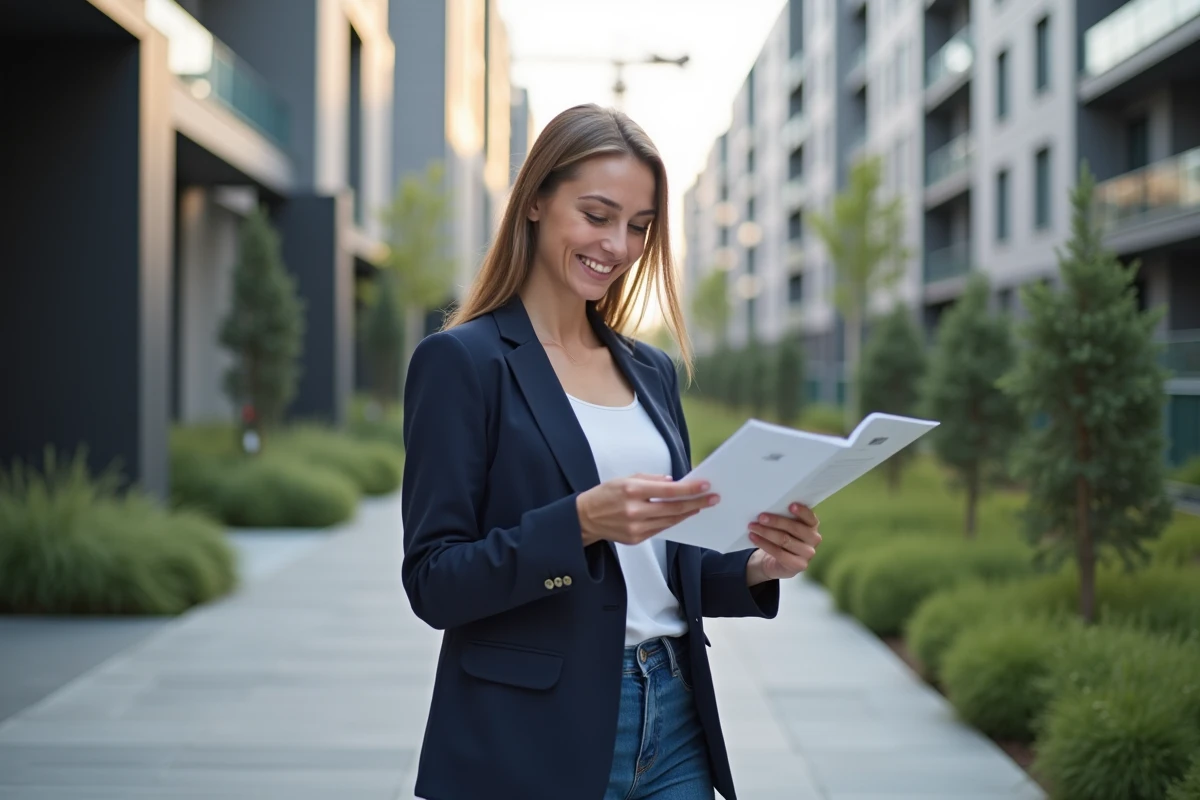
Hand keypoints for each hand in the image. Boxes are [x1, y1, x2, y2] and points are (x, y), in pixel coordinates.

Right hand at [577, 474, 718, 546]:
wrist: (585, 518)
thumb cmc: (605, 495)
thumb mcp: (625, 479)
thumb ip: (650, 479)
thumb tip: (672, 482)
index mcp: (632, 491)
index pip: (668, 490)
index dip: (689, 488)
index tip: (705, 485)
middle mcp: (635, 510)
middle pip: (674, 508)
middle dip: (697, 502)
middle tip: (713, 498)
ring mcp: (636, 527)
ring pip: (670, 520)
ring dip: (688, 512)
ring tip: (701, 505)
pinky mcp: (636, 539)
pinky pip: (661, 529)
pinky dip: (673, 520)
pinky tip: (682, 514)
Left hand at [746, 503, 820, 583]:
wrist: (777, 561)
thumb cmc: (782, 536)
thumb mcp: (785, 526)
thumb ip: (784, 517)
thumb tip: (768, 508)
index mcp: (813, 525)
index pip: (810, 517)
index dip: (801, 512)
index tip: (790, 505)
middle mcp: (814, 539)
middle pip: (795, 528)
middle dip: (776, 521)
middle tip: (760, 517)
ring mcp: (808, 553)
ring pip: (785, 540)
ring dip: (766, 532)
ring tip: (752, 527)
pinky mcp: (799, 565)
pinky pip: (779, 553)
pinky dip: (764, 544)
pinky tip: (753, 537)